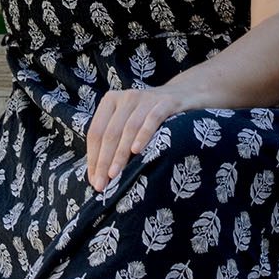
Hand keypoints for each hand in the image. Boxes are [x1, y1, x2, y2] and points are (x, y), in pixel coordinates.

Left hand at [84, 85, 200, 192]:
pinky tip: (137, 151)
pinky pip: (153, 119)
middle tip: (101, 184)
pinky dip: (143, 135)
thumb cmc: (149, 115)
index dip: (93, 157)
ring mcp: (146, 98)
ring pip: (129, 128)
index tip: (93, 180)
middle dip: (103, 160)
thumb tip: (98, 174)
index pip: (96, 132)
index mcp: (111, 101)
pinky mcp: (166, 102)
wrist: (185, 93)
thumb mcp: (128, 121)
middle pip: (110, 132)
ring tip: (114, 174)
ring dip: (120, 154)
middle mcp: (126, 97)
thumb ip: (114, 140)